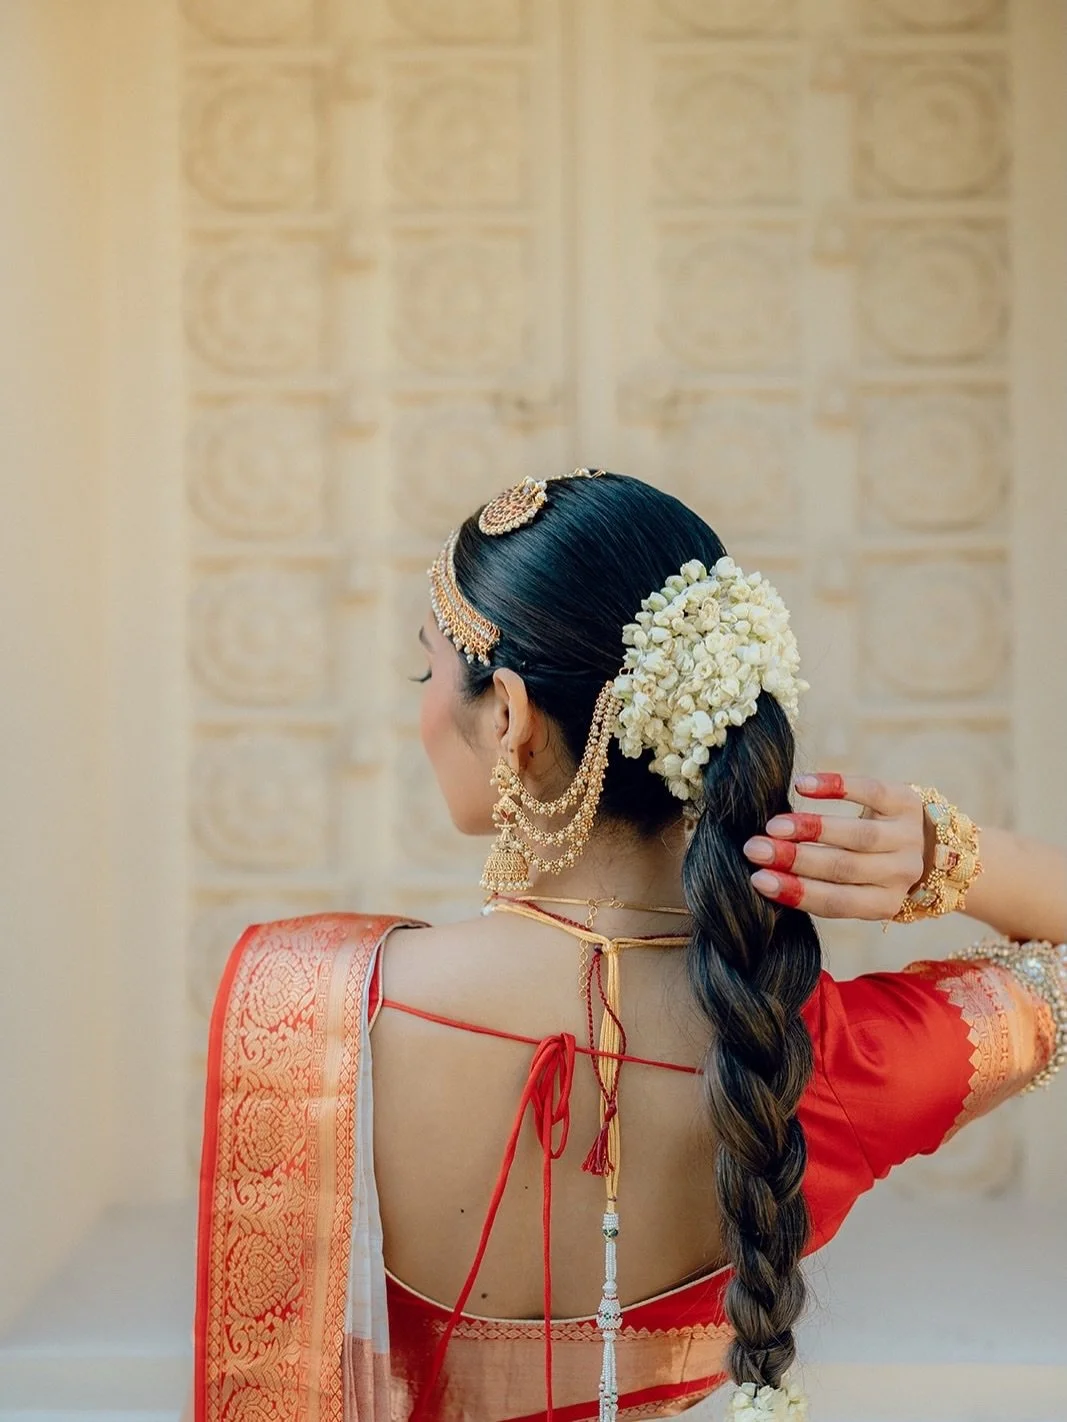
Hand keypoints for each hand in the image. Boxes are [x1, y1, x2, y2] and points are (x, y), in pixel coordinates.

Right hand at [742, 772, 926, 919]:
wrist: (923, 839)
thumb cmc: (867, 866)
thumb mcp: (853, 885)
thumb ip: (819, 884)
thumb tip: (762, 875)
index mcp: (883, 903)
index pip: (837, 902)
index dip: (797, 891)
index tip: (758, 879)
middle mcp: (901, 873)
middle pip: (844, 868)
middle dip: (795, 859)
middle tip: (755, 848)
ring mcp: (907, 837)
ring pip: (858, 835)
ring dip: (811, 828)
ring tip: (773, 825)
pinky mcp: (906, 801)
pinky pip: (870, 791)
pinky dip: (834, 786)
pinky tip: (802, 785)